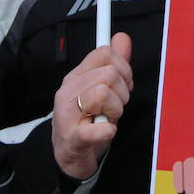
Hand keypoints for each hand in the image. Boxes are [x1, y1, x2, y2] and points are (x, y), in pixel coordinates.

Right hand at [51, 32, 132, 178]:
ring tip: (107, 119)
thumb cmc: (88, 120)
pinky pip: (97, 128)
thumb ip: (114, 64)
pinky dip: (107, 131)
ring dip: (116, 110)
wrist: (68, 156)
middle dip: (122, 92)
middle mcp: (68, 91)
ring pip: (104, 93)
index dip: (123, 66)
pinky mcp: (73, 137)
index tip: (125, 83)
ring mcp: (68, 114)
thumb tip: (123, 37)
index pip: (103, 53)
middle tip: (115, 107)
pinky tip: (106, 132)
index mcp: (76, 77)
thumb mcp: (101, 89)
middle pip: (109, 74)